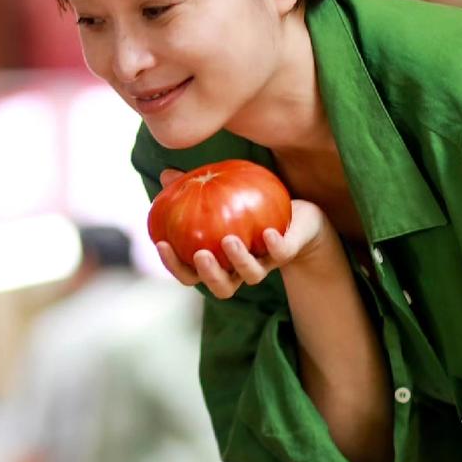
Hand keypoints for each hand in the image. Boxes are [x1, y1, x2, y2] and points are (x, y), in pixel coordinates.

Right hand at [154, 169, 329, 298]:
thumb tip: (166, 173)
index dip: (174, 265)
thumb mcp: (222, 195)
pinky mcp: (288, 252)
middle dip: (209, 275)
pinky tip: (268, 232)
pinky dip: (274, 246)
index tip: (162, 243)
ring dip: (239, 261)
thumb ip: (193, 188)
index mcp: (220, 263)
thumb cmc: (252, 207)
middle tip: (200, 255)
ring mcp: (265, 264)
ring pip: (251, 276)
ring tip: (229, 240)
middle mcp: (240, 270)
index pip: (191, 274)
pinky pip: (281, 254)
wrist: (299, 217)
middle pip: (221, 288)